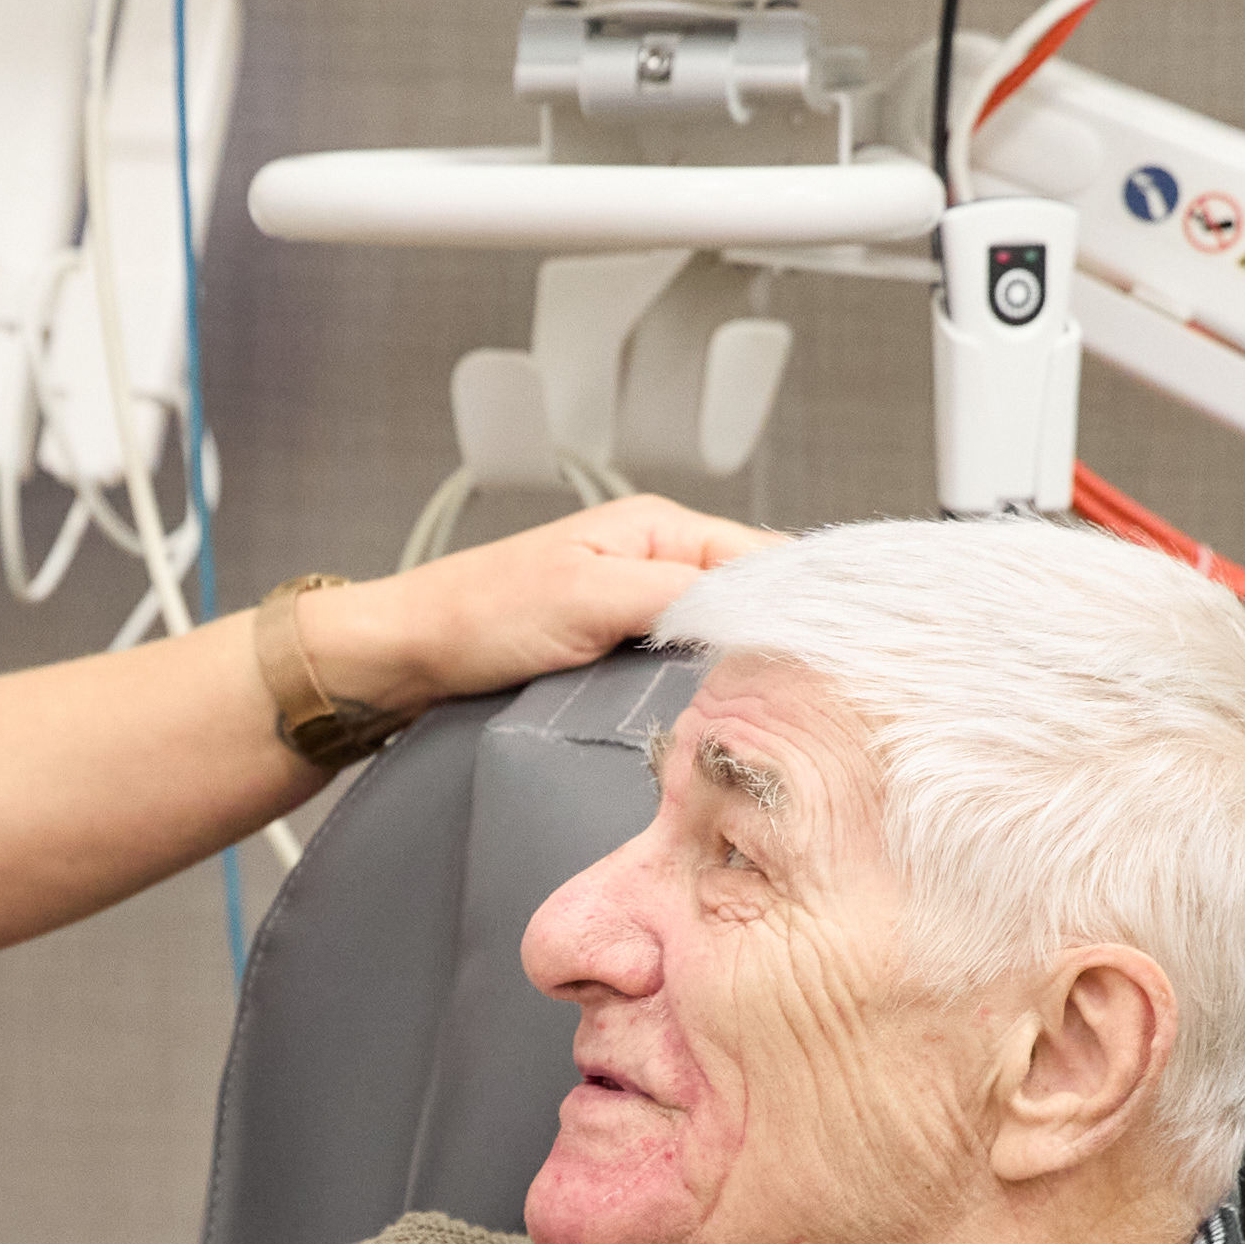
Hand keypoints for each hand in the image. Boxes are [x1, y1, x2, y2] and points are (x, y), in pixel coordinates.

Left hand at [328, 494, 776, 709]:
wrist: (408, 656)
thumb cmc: (479, 615)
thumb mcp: (590, 597)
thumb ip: (680, 598)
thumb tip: (763, 610)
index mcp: (662, 529)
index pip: (765, 558)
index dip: (802, 603)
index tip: (837, 651)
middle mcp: (660, 562)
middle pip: (753, 601)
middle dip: (780, 641)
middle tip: (815, 692)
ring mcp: (641, 607)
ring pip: (724, 638)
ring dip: (743, 670)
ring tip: (778, 708)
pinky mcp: (621, 650)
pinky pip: (686, 665)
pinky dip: (706, 687)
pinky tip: (721, 714)